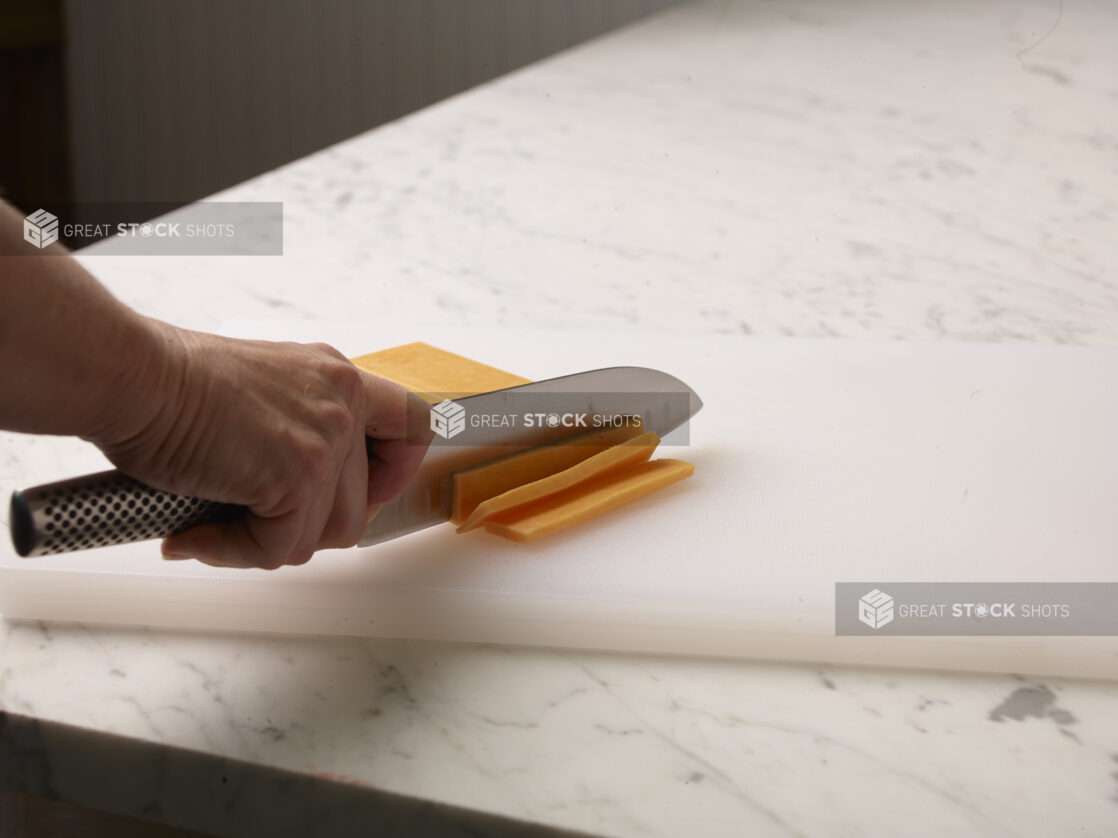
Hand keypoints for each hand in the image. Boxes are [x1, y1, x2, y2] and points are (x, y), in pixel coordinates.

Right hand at [90, 320, 432, 568]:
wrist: (133, 378)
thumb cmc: (173, 384)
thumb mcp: (264, 389)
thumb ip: (299, 429)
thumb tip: (307, 500)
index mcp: (338, 378)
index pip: (411, 425)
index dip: (397, 470)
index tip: (372, 494)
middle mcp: (343, 403)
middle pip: (360, 505)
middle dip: (309, 527)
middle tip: (258, 525)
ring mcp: (325, 441)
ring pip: (326, 534)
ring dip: (271, 543)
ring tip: (217, 526)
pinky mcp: (297, 478)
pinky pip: (280, 550)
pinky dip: (234, 554)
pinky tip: (193, 536)